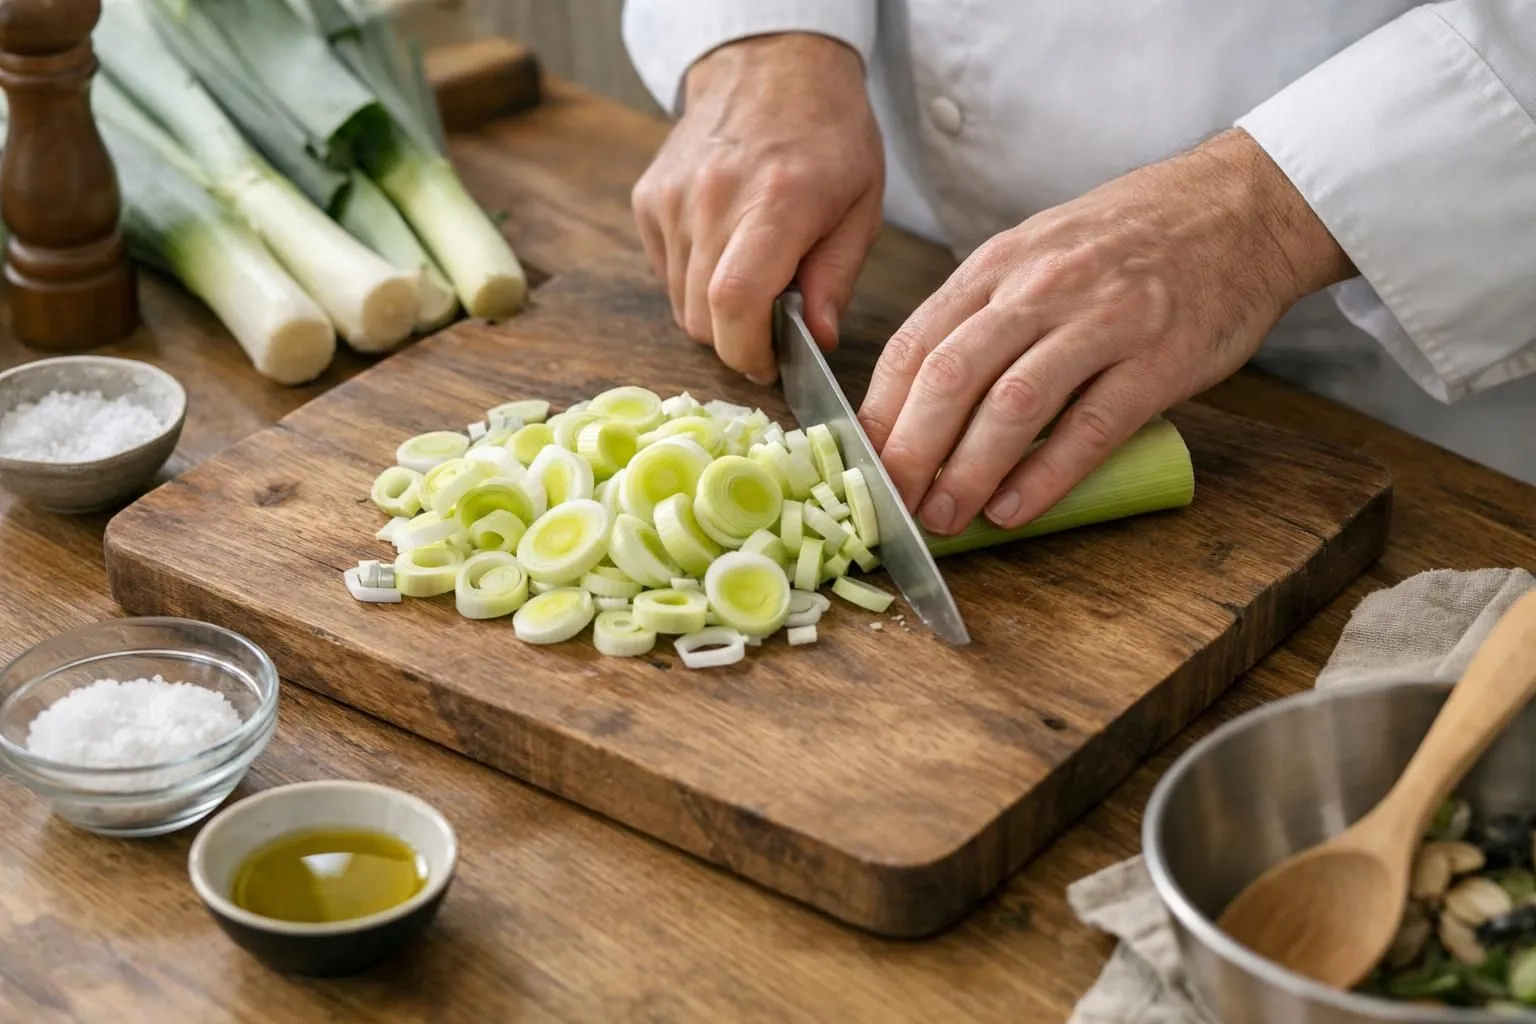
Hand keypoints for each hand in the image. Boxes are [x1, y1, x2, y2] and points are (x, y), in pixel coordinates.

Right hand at [631, 32, 884, 382]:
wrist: (772, 66)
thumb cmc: (829, 136)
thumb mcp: (861, 206)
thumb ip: (836, 279)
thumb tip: (817, 342)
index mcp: (776, 202)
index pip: (736, 301)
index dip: (748, 352)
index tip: (771, 364)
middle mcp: (713, 199)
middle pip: (703, 316)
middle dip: (737, 341)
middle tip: (771, 326)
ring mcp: (672, 198)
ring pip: (681, 303)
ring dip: (716, 313)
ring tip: (753, 278)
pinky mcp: (648, 199)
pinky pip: (666, 273)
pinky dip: (693, 282)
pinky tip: (725, 251)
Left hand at [858, 128, 1355, 534]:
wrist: (1242, 207)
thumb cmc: (1130, 241)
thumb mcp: (1038, 254)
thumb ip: (983, 316)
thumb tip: (921, 403)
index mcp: (999, 265)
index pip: (915, 342)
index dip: (880, 411)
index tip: (859, 464)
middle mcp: (1041, 288)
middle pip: (951, 376)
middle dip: (910, 451)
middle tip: (892, 505)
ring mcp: (1103, 320)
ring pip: (1013, 403)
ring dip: (969, 471)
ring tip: (945, 518)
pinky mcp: (1160, 358)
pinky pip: (1091, 425)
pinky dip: (1047, 473)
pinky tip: (1017, 509)